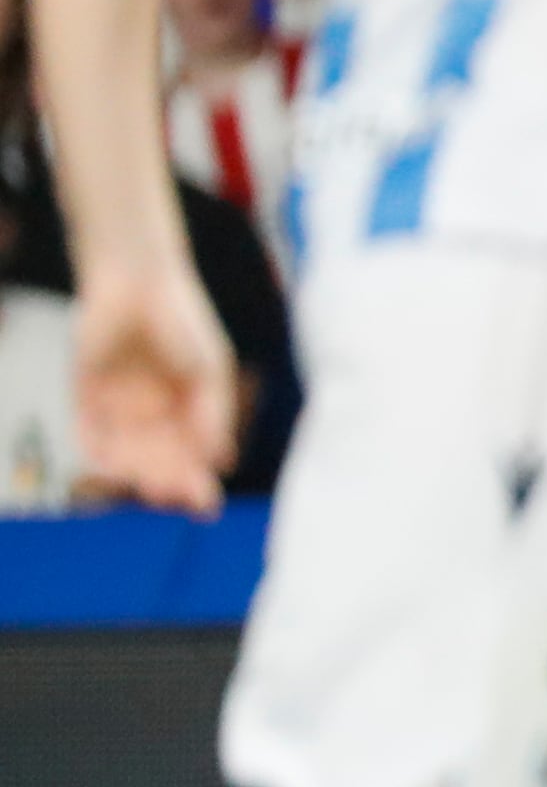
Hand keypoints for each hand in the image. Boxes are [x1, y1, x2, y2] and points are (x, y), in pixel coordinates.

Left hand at [71, 257, 237, 515]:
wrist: (138, 282)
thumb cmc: (184, 322)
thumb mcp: (211, 371)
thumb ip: (214, 414)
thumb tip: (220, 461)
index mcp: (187, 409)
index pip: (192, 456)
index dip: (197, 481)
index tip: (204, 503)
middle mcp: (152, 412)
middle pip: (158, 460)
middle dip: (165, 480)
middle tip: (170, 495)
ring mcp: (118, 405)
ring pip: (125, 452)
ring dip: (134, 471)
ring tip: (145, 484)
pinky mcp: (86, 393)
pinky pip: (88, 431)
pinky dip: (97, 449)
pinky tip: (109, 462)